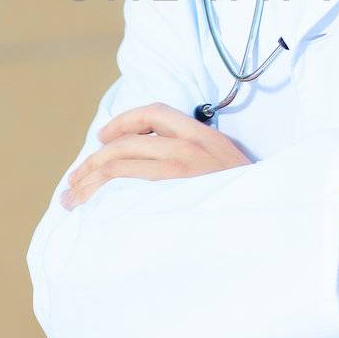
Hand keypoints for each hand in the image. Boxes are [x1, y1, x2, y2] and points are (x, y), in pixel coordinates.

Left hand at [60, 102, 252, 208]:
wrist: (267, 226)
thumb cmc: (244, 201)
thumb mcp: (227, 167)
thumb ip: (197, 157)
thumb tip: (155, 162)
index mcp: (204, 137)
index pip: (155, 112)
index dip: (123, 121)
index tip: (102, 138)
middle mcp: (190, 148)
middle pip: (127, 142)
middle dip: (93, 160)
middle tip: (75, 180)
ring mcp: (181, 173)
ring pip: (120, 165)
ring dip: (89, 181)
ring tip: (71, 199)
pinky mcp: (171, 198)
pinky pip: (126, 190)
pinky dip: (103, 197)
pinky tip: (92, 209)